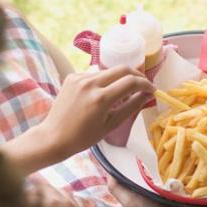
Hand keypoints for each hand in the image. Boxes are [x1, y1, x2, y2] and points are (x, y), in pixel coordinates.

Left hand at [39, 66, 154, 159]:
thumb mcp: (112, 124)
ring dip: (120, 79)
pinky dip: (104, 82)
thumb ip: (132, 107)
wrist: (54, 136)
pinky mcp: (72, 76)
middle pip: (122, 69)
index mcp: (101, 99)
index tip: (152, 90)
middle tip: (143, 85)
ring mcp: (79, 78)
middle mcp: (90, 83)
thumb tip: (148, 95)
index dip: (145, 84)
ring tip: (122, 94)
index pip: (131, 82)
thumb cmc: (84, 137)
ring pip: (108, 71)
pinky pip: (95, 74)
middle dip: (137, 75)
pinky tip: (102, 95)